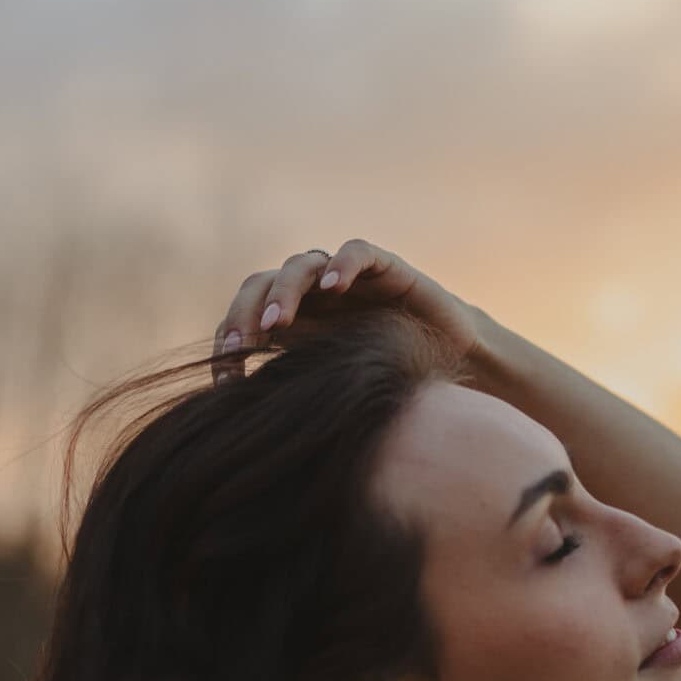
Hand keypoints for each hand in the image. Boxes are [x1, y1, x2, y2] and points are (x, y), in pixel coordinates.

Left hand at [210, 239, 482, 383]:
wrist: (454, 360)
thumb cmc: (388, 377)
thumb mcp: (330, 389)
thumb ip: (292, 394)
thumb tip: (242, 428)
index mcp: (292, 319)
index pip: (245, 314)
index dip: (229, 337)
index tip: (226, 379)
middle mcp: (313, 293)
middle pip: (262, 283)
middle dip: (246, 312)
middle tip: (242, 345)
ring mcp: (346, 277)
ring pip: (301, 265)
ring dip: (285, 291)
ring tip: (277, 323)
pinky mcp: (385, 267)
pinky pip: (357, 252)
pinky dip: (342, 266)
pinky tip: (333, 289)